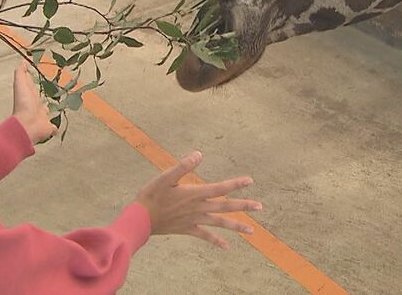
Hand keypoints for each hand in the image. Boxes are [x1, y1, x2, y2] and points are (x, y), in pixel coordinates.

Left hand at [12, 63, 55, 143]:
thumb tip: (23, 61)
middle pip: (39, 100)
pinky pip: (53, 128)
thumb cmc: (23, 104)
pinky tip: (57, 126)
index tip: (38, 76)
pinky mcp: (48, 127)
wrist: (27, 125)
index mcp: (30, 96)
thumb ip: (21, 72)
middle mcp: (35, 107)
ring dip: (49, 111)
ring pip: (46, 113)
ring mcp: (42, 117)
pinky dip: (55, 128)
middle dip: (42, 97)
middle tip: (49, 93)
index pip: (31, 87)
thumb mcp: (20, 83)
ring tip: (55, 108)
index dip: (32, 81)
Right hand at [134, 151, 262, 248]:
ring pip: (219, 223)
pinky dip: (216, 241)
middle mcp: (198, 208)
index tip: (250, 181)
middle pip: (225, 206)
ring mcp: (194, 220)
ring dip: (236, 226)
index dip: (235, 184)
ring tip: (252, 230)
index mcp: (194, 193)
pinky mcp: (188, 229)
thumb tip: (199, 154)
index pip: (219, 188)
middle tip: (260, 207)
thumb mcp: (165, 177)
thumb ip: (182, 166)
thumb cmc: (151, 196)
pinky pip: (205, 236)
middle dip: (243, 206)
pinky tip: (226, 246)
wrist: (141, 220)